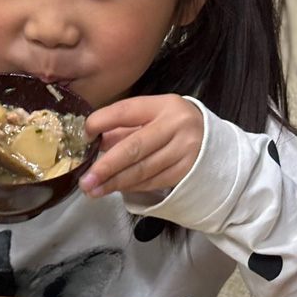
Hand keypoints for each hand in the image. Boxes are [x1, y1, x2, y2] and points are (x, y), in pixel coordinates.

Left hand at [79, 95, 204, 198]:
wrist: (212, 137)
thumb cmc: (171, 123)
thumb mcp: (149, 115)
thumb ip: (122, 126)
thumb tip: (93, 140)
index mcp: (162, 105)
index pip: (124, 111)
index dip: (100, 123)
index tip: (84, 137)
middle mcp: (176, 126)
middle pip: (134, 148)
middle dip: (106, 167)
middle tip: (85, 181)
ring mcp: (185, 150)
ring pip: (143, 169)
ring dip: (115, 182)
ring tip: (93, 190)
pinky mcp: (188, 170)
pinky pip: (154, 181)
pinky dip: (132, 186)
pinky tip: (115, 189)